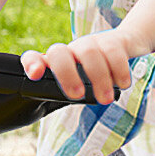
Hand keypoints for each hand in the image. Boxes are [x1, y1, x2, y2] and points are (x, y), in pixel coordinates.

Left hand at [21, 28, 138, 104]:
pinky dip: (119, 70)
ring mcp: (90, 44)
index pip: (34, 57)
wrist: (122, 46)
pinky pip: (113, 52)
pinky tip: (122, 84)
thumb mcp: (74, 83)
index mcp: (55, 63)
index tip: (36, 75)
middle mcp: (70, 51)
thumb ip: (61, 96)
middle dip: (66, 74)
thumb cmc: (92, 72)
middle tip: (77, 95)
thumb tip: (43, 113)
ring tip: (105, 99)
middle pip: (59, 53)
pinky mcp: (112, 42)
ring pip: (89, 53)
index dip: (32, 63)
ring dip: (98, 78)